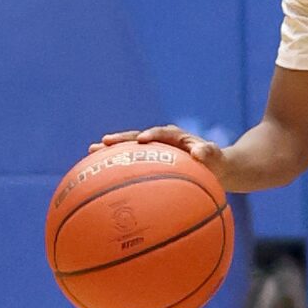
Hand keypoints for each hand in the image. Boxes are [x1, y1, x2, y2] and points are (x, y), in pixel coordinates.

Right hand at [90, 124, 227, 179]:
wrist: (213, 168)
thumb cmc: (215, 162)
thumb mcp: (216, 157)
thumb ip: (208, 153)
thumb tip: (199, 154)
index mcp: (176, 136)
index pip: (162, 133)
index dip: (151, 134)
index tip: (142, 140)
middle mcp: (160, 140)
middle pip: (137, 137)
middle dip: (121, 139)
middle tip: (103, 142)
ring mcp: (152, 150)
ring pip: (129, 148)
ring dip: (112, 150)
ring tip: (91, 151)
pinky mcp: (147, 161)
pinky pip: (130, 162)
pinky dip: (116, 166)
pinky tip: (98, 174)